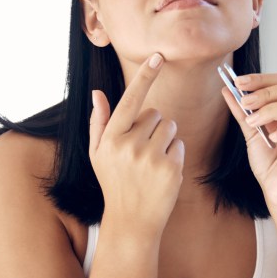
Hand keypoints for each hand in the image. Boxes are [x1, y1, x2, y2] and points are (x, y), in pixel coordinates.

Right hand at [89, 53, 184, 237]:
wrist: (132, 221)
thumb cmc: (113, 182)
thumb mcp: (98, 153)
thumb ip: (99, 122)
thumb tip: (97, 92)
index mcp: (111, 138)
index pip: (131, 99)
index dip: (145, 76)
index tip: (159, 56)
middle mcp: (130, 145)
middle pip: (156, 113)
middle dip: (152, 126)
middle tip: (141, 151)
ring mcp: (152, 157)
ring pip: (170, 126)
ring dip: (165, 138)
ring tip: (151, 160)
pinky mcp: (171, 167)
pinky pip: (180, 144)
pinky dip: (174, 153)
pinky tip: (161, 171)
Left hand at [221, 72, 276, 210]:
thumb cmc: (269, 163)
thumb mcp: (251, 132)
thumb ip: (242, 111)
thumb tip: (227, 88)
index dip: (262, 79)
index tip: (239, 82)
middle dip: (267, 92)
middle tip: (245, 102)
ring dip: (272, 110)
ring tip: (253, 122)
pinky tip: (271, 138)